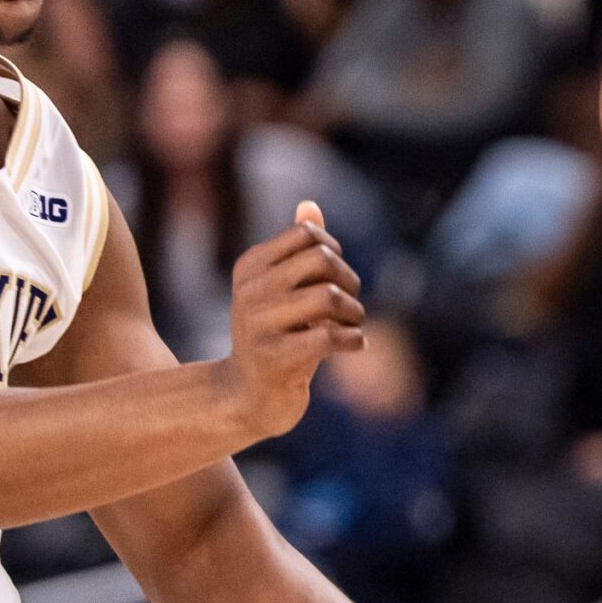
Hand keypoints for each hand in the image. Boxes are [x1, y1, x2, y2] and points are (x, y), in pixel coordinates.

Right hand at [215, 202, 363, 441]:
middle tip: (350, 305)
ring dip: (354, 314)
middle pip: (322, 260)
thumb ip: (297, 249)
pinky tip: (353, 346)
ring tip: (352, 326)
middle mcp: (249, 291)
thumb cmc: (275, 335)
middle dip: (349, 281)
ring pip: (328, 297)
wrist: (247, 396)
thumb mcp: (281, 289)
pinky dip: (353, 340)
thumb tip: (310, 206)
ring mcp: (259, 325)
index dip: (334, 252)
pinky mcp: (275, 358)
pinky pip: (330, 336)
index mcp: (250, 267)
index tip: (336, 277)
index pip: (308, 235)